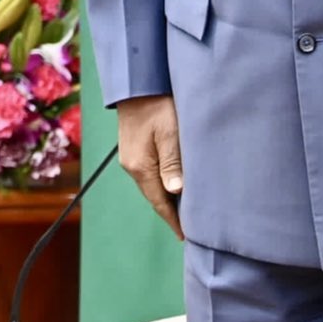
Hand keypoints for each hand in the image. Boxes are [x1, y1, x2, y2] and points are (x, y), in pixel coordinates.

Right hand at [116, 94, 183, 239]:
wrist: (136, 85)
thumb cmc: (157, 105)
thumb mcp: (170, 133)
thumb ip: (173, 163)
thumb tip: (176, 192)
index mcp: (141, 167)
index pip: (159, 202)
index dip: (174, 220)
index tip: (187, 236)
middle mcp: (132, 167)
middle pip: (154, 197)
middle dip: (171, 213)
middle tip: (191, 227)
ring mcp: (131, 158)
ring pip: (152, 186)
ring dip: (167, 198)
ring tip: (186, 209)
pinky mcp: (133, 150)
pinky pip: (149, 174)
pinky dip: (162, 184)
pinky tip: (173, 185)